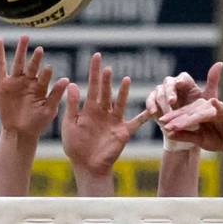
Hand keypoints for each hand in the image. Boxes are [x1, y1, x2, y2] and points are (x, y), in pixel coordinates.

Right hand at [0, 36, 68, 139]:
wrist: (19, 132)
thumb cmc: (37, 122)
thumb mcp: (49, 110)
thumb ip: (56, 94)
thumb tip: (67, 79)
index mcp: (40, 86)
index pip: (44, 76)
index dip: (46, 73)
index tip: (48, 68)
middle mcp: (29, 81)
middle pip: (32, 66)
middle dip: (35, 58)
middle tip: (40, 49)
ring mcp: (15, 81)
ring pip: (18, 62)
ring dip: (21, 50)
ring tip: (25, 37)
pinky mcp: (2, 83)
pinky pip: (0, 66)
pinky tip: (0, 41)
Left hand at [61, 52, 149, 176]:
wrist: (87, 166)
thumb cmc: (75, 147)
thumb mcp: (70, 124)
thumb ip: (72, 105)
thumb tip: (71, 84)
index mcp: (89, 109)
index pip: (92, 86)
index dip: (94, 72)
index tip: (96, 56)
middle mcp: (103, 112)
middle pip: (106, 92)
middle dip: (106, 80)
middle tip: (106, 68)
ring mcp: (114, 121)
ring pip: (120, 103)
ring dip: (123, 92)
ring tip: (125, 80)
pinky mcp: (123, 132)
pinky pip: (136, 123)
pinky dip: (144, 117)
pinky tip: (152, 109)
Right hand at [145, 61, 222, 116]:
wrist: (187, 127)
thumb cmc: (199, 111)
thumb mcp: (208, 98)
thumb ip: (212, 81)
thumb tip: (220, 63)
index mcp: (186, 82)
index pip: (182, 77)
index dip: (179, 82)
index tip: (180, 88)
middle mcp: (173, 84)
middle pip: (168, 83)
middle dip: (169, 92)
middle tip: (171, 102)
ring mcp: (162, 92)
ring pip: (158, 92)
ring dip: (161, 103)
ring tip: (165, 113)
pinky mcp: (154, 101)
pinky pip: (150, 100)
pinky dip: (150, 106)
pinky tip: (152, 114)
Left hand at [159, 96, 222, 156]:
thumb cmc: (218, 140)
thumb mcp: (199, 139)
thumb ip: (185, 135)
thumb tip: (169, 134)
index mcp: (200, 113)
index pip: (185, 113)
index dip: (173, 116)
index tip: (161, 121)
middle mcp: (208, 109)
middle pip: (191, 110)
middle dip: (177, 116)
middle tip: (164, 121)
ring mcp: (219, 110)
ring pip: (201, 111)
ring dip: (189, 116)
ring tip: (177, 122)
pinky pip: (222, 109)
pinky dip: (218, 106)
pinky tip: (212, 102)